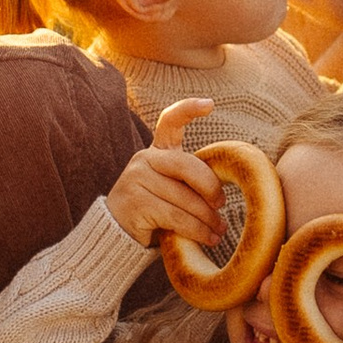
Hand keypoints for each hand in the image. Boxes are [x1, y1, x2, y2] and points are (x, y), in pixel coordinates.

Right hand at [106, 101, 224, 250]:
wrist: (118, 235)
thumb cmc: (155, 211)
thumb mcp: (173, 190)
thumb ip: (190, 182)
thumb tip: (224, 193)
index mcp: (157, 151)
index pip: (170, 121)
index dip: (189, 109)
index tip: (210, 104)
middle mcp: (144, 159)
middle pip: (187, 165)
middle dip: (210, 187)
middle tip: (221, 205)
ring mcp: (136, 179)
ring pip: (184, 197)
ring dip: (207, 218)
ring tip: (218, 230)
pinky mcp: (135, 203)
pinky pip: (176, 216)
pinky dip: (197, 230)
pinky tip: (207, 238)